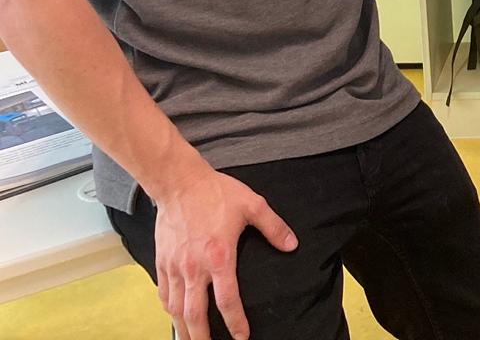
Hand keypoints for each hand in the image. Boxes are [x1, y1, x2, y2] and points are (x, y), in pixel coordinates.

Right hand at [152, 168, 296, 339]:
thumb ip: (274, 227)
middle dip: (201, 337)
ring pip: (175, 308)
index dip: (235, 322)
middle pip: (195, 314)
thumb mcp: (253, 205)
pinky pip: (163, 293)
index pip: (227, 300)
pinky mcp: (161, 261)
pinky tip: (175, 315)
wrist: (179, 182)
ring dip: (183, 328)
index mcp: (219, 257)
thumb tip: (292, 245)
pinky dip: (169, 308)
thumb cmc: (217, 193)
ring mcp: (174, 266)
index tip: (242, 337)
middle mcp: (194, 268)